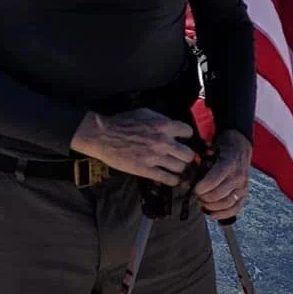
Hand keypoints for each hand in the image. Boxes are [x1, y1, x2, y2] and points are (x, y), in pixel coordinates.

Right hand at [70, 108, 195, 185]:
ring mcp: (156, 157)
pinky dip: (172, 180)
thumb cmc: (123, 122)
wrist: (103, 135)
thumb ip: (162, 120)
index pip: (188, 132)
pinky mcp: (146, 170)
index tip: (182, 139)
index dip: (186, 136)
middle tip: (180, 156)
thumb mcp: (146, 113)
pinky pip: (168, 179)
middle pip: (188, 154)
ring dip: (179, 168)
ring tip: (175, 167)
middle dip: (186, 155)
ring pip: (180, 167)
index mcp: (164, 126)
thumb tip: (173, 127)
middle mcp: (164, 142)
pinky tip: (171, 178)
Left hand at [193, 128, 251, 220]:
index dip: (200, 189)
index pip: (211, 182)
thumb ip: (200, 165)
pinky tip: (213, 214)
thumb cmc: (222, 148)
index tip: (194, 189)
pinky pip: (235, 208)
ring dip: (212, 206)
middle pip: (217, 195)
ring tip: (203, 203)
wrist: (240, 146)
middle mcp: (238, 176)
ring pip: (226, 204)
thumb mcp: (210, 150)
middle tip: (197, 196)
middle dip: (204, 198)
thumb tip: (186, 180)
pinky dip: (223, 214)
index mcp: (229, 164)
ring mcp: (243, 186)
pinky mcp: (245, 193)